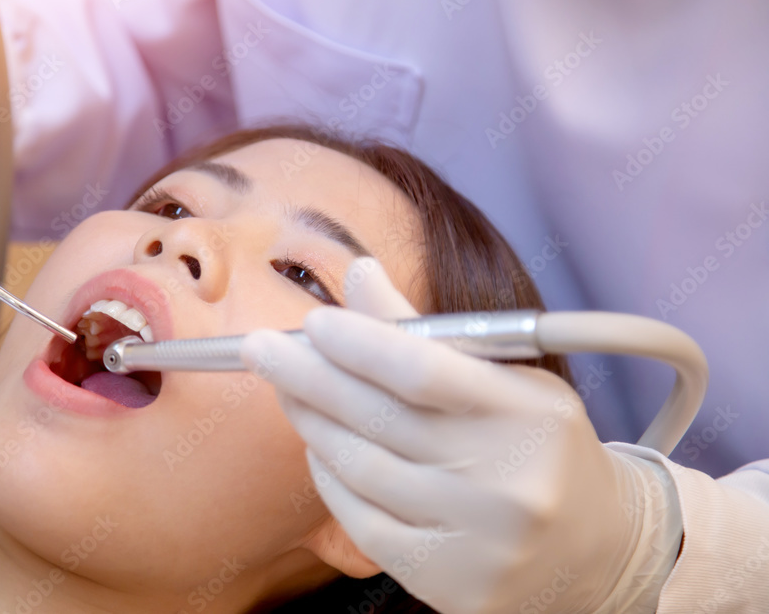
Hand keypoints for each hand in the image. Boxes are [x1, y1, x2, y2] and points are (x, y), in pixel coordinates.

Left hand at [239, 257, 680, 612]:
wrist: (595, 549)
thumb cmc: (538, 447)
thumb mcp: (507, 378)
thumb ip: (429, 332)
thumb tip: (359, 273)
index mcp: (530, 414)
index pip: (424, 371)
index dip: (358, 342)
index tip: (313, 322)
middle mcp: (507, 482)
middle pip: (379, 418)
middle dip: (308, 376)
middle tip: (261, 349)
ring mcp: (477, 540)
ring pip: (361, 469)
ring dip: (311, 422)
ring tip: (286, 389)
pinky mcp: (448, 582)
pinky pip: (362, 521)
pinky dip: (329, 477)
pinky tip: (317, 446)